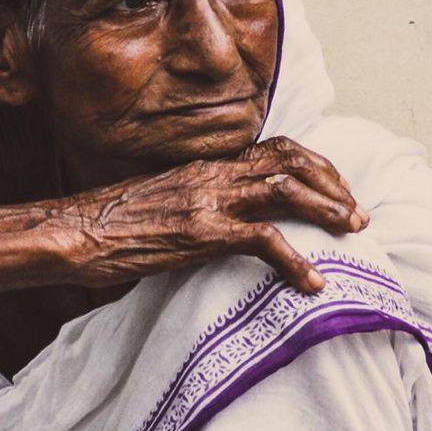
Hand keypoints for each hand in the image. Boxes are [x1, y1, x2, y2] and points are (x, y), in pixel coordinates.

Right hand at [69, 136, 368, 292]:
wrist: (73, 232)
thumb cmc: (112, 224)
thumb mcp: (166, 201)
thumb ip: (200, 200)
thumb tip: (225, 217)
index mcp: (207, 166)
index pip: (276, 148)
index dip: (316, 164)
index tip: (338, 187)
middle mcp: (214, 174)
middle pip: (291, 161)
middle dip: (334, 184)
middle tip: (358, 213)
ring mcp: (210, 201)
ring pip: (288, 190)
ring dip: (328, 209)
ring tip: (354, 232)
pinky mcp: (202, 232)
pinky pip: (265, 241)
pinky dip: (297, 261)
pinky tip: (313, 282)